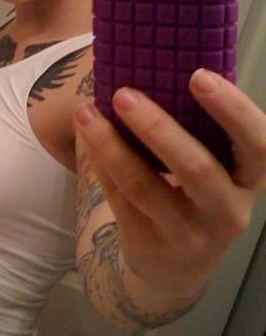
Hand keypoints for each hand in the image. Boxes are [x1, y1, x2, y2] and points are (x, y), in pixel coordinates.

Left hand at [74, 69, 265, 296]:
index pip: (257, 144)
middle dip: (158, 127)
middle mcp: (227, 211)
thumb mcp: (216, 170)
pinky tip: (87, 137)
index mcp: (249, 179)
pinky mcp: (149, 245)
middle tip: (124, 93)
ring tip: (86, 111)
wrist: (176, 269)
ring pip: (145, 185)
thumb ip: (200, 131)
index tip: (199, 75)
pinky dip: (101, 165)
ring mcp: (188, 234)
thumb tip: (154, 66)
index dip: (232, 110)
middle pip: (195, 167)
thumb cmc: (197, 197)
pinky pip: (120, 199)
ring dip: (111, 144)